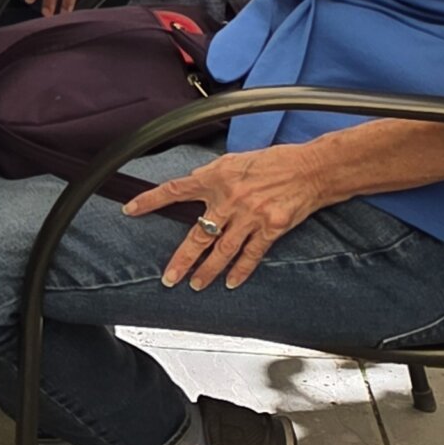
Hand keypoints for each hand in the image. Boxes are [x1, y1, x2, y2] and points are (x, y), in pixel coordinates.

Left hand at [124, 144, 330, 289]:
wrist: (313, 168)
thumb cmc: (275, 161)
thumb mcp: (236, 160)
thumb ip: (213, 175)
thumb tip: (194, 184)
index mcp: (217, 176)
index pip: (175, 189)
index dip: (150, 200)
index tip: (130, 210)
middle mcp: (230, 198)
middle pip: (198, 234)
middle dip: (181, 259)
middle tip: (168, 278)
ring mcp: (250, 215)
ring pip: (222, 251)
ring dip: (207, 271)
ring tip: (195, 284)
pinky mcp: (270, 228)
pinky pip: (250, 255)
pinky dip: (240, 271)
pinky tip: (230, 282)